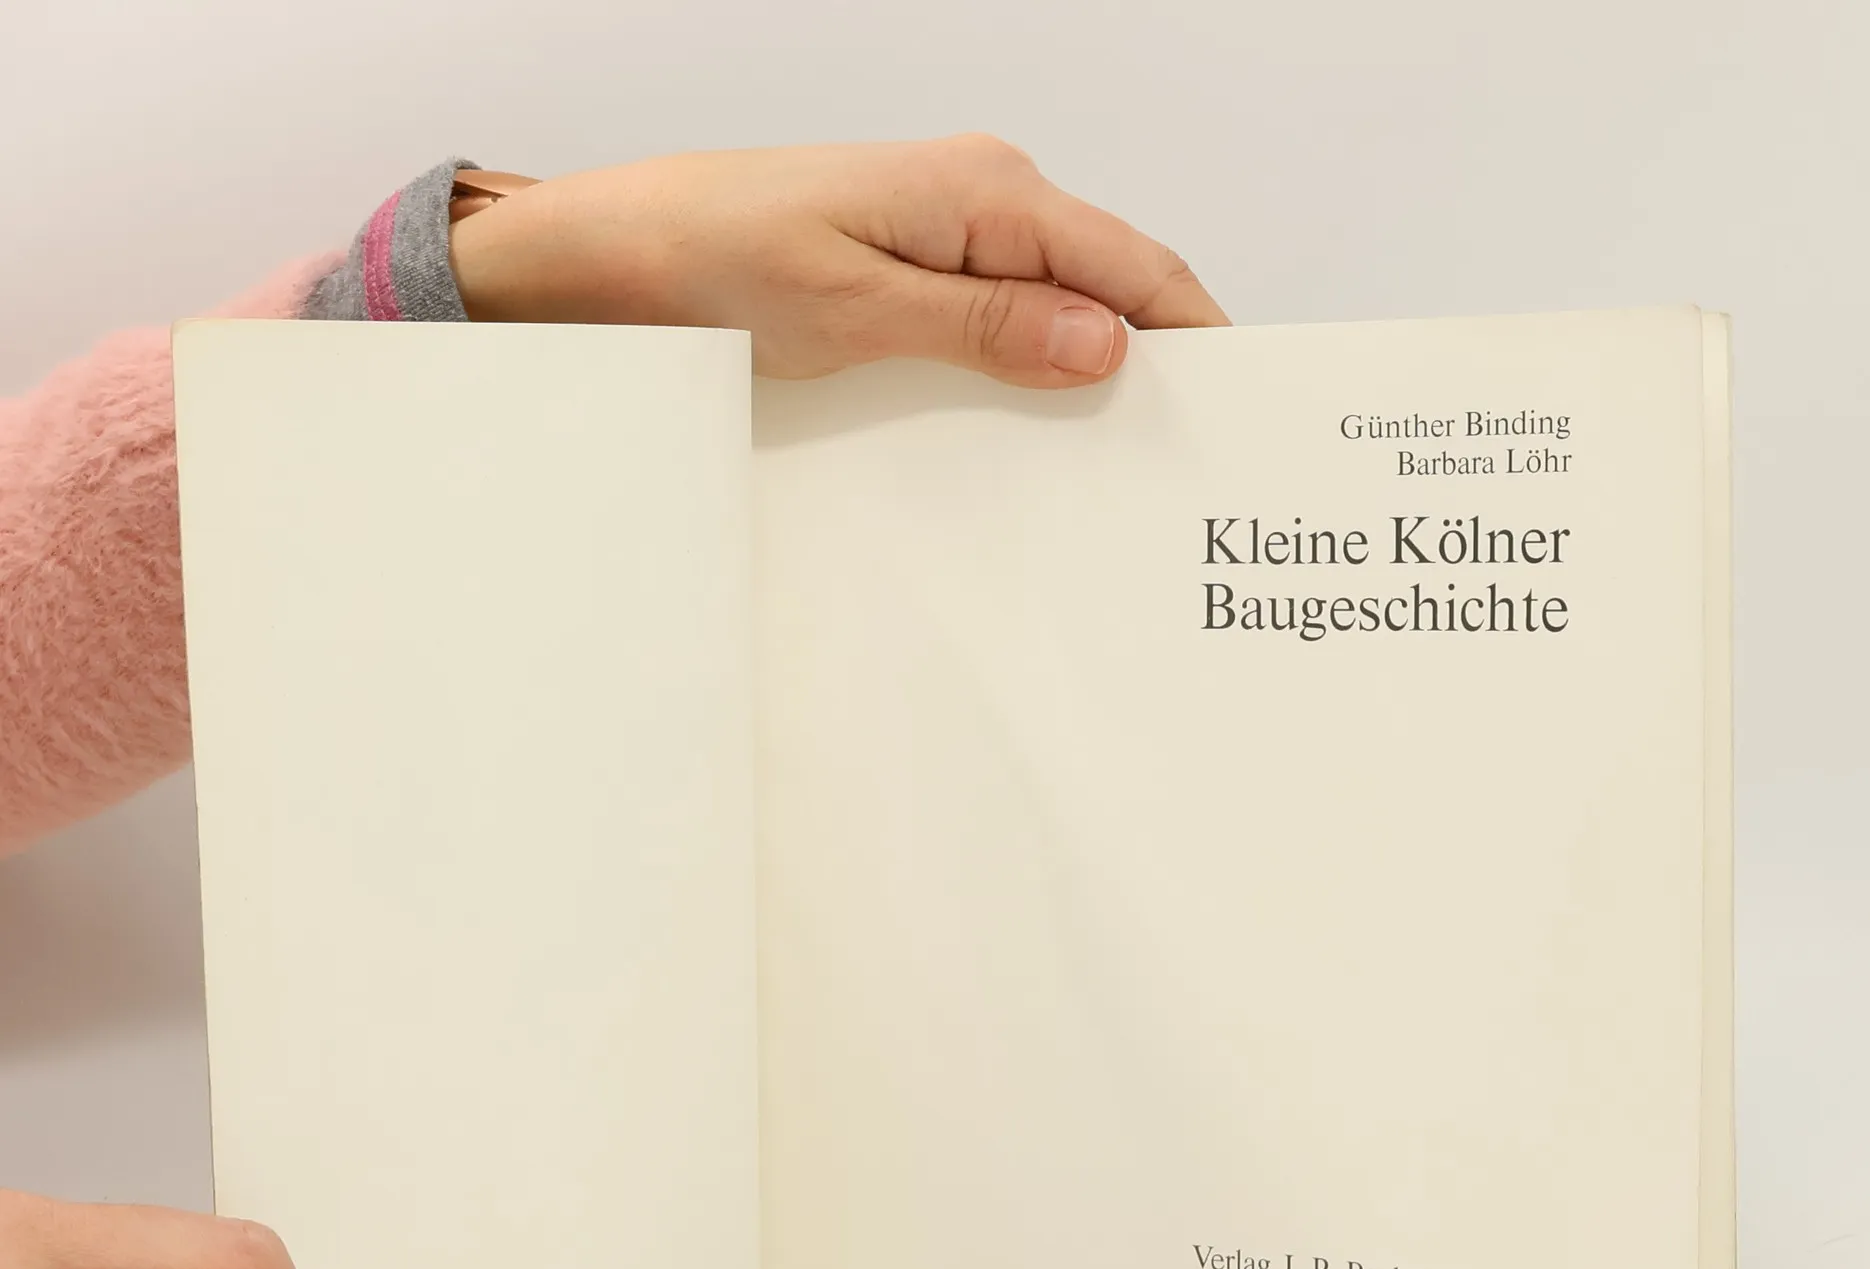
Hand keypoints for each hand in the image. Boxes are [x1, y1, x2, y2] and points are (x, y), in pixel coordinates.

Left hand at [448, 134, 1228, 386]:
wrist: (610, 255)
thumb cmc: (717, 262)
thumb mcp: (858, 309)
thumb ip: (989, 326)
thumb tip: (1107, 344)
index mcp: (984, 193)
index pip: (1132, 264)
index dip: (1198, 333)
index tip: (1242, 405)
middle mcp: (979, 202)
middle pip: (1109, 284)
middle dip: (1158, 361)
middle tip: (1194, 454)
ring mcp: (947, 235)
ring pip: (1060, 305)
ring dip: (1096, 373)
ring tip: (1131, 457)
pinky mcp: (914, 272)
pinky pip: (1006, 319)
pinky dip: (1038, 368)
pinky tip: (1044, 427)